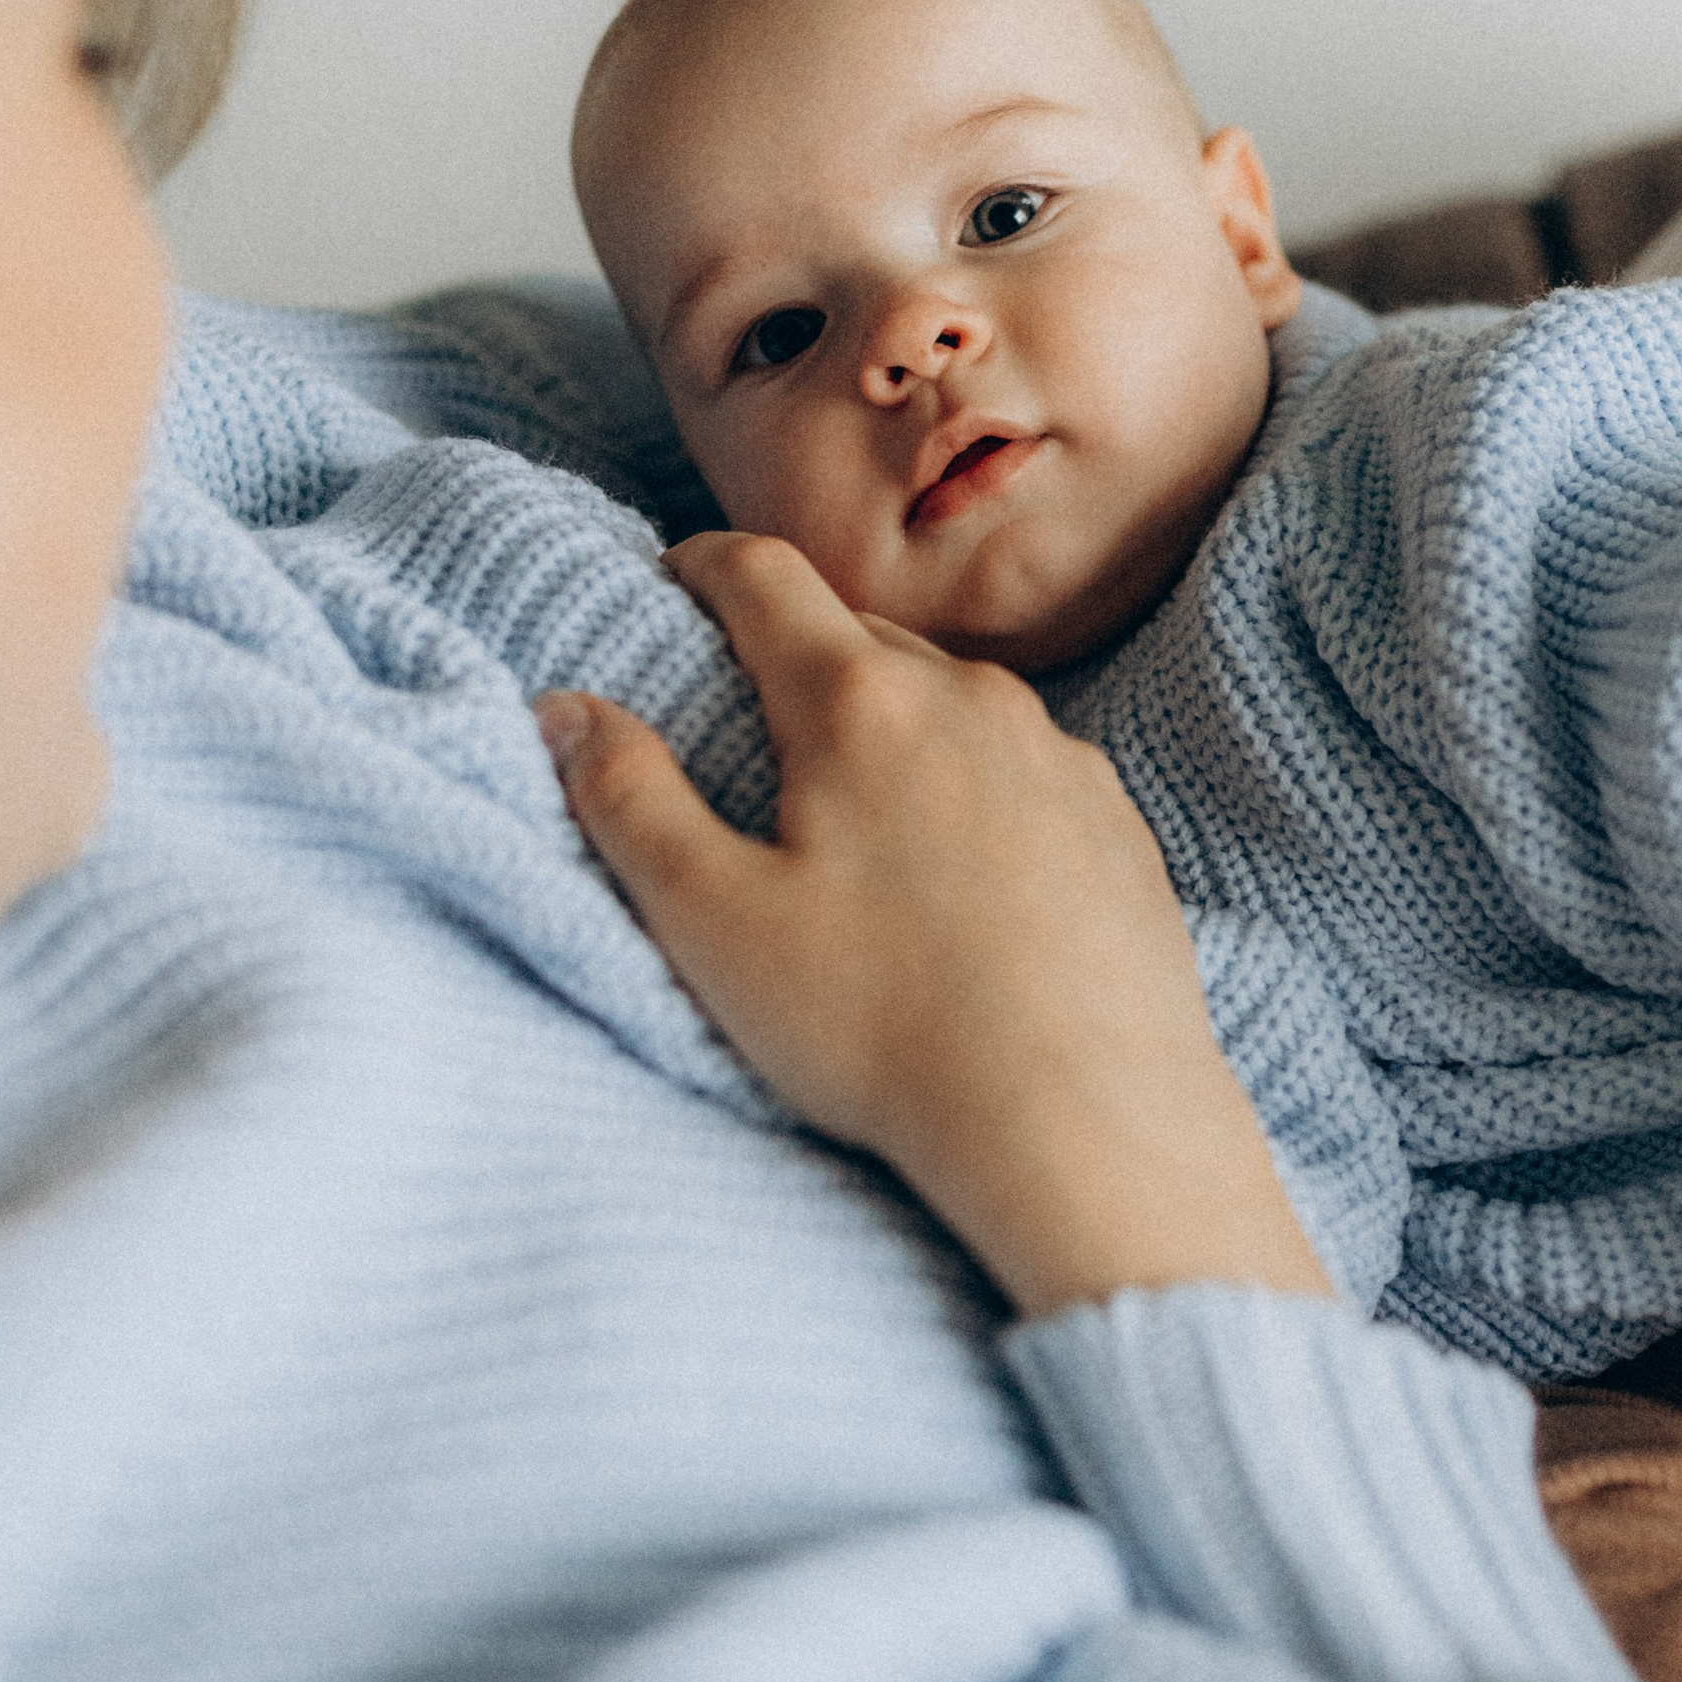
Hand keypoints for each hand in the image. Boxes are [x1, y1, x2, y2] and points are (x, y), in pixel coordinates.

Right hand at [536, 531, 1332, 1320]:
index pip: (765, 577)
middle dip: (797, 649)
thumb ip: (626, 798)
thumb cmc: (883, 1027)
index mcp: (859, 702)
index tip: (675, 574)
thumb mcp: (711, 920)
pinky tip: (957, 871)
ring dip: (892, 721)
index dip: (705, 563)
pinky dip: (973, 787)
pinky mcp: (1116, 823)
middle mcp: (971, 699)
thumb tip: (565, 707)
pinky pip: (1024, 768)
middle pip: (861, 634)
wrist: (1084, 1118)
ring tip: (853, 802)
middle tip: (748, 705)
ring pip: (951, 700)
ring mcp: (1059, 757)